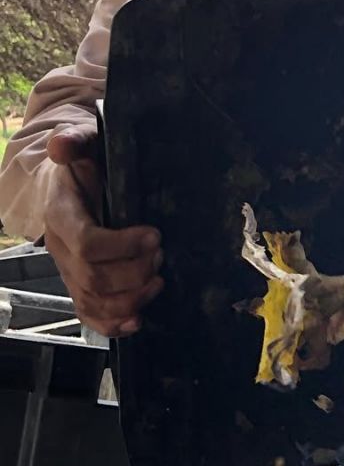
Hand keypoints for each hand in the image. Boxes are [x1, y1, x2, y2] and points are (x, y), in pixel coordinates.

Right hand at [43, 124, 162, 336]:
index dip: (124, 246)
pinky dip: (114, 324)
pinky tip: (138, 320)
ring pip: (94, 302)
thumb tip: (61, 144)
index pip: (87, 244)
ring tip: (158, 280)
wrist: (68, 183)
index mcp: (61, 214)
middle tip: (161, 256)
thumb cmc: (84, 164)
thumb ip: (75, 141)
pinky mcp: (78, 286)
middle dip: (135, 273)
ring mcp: (67, 271)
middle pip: (94, 278)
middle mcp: (60, 248)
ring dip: (132, 298)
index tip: (155, 235)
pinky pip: (89, 315)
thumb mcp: (83, 143)